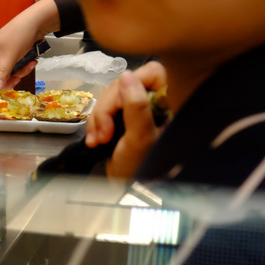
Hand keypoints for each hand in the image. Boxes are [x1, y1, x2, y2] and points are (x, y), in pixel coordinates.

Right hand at [0, 0, 61, 89]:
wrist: (36, 22)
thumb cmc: (19, 34)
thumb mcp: (10, 56)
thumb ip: (2, 73)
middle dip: (7, 80)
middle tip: (17, 78)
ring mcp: (2, 55)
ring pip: (6, 74)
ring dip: (18, 73)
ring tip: (29, 65)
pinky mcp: (12, 55)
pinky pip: (14, 68)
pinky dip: (23, 67)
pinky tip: (32, 62)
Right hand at [85, 61, 167, 178]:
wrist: (128, 191)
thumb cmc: (141, 168)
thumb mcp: (140, 139)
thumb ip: (137, 108)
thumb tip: (127, 75)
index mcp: (169, 104)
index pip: (152, 73)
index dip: (130, 83)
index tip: (118, 105)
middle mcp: (155, 102)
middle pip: (125, 84)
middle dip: (108, 108)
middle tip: (104, 134)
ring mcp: (138, 109)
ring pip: (111, 96)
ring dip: (99, 118)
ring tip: (98, 140)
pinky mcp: (123, 118)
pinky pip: (104, 108)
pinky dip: (96, 123)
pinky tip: (95, 140)